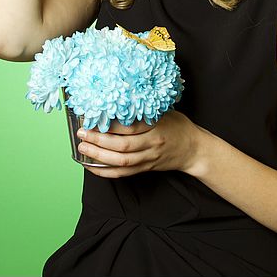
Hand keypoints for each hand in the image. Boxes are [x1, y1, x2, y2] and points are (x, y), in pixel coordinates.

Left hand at [77, 110, 202, 177]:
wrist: (194, 149)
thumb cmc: (178, 126)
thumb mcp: (164, 112)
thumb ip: (143, 110)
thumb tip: (116, 102)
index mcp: (157, 127)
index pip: (130, 127)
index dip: (110, 125)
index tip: (93, 118)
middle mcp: (153, 144)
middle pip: (123, 146)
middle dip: (99, 141)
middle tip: (82, 134)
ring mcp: (149, 158)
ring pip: (121, 161)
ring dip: (99, 156)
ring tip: (83, 149)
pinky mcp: (146, 168)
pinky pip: (123, 173)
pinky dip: (106, 171)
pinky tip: (92, 166)